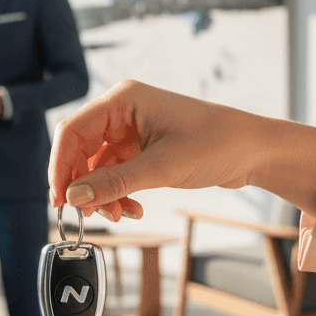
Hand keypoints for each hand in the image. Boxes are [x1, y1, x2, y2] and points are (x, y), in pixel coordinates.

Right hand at [49, 79, 315, 221]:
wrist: (255, 150)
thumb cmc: (216, 144)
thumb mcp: (161, 167)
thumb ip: (113, 182)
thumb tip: (74, 196)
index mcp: (122, 100)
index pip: (72, 130)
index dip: (60, 165)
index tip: (60, 198)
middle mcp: (122, 112)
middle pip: (80, 150)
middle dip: (83, 185)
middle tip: (87, 214)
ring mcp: (130, 130)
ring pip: (96, 166)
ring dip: (102, 194)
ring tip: (119, 215)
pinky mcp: (141, 148)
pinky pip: (114, 173)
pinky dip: (117, 193)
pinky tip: (131, 209)